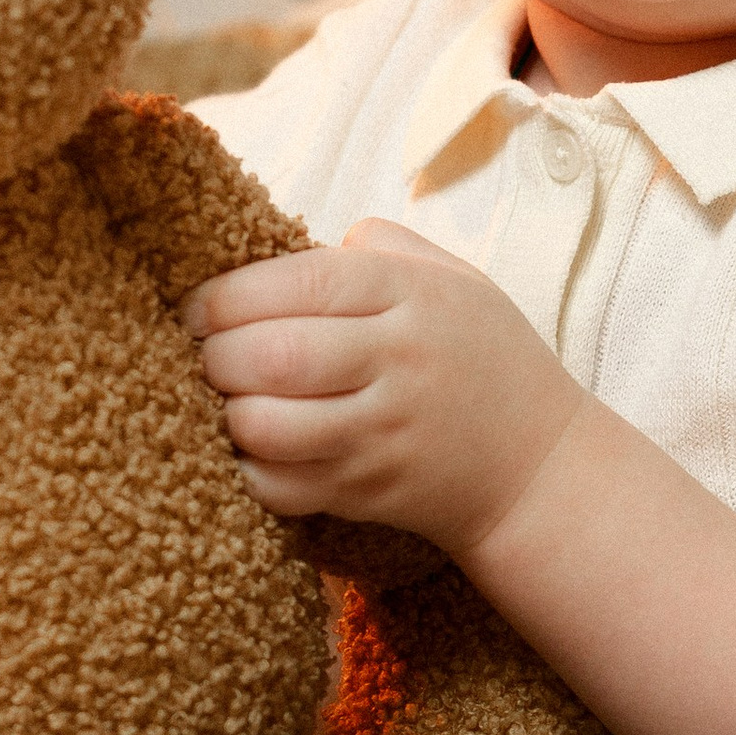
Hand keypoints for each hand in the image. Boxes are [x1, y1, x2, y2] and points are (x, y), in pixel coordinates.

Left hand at [183, 219, 585, 552]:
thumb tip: (293, 243)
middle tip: (203, 356)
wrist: (539, 468)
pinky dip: (248, 470)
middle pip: (273, 354)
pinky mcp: (370, 491)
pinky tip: (252, 450)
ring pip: (268, 425)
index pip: (299, 280)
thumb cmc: (486, 361)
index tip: (196, 307)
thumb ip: (380, 247)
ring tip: (226, 401)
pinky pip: (281, 486)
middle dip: (215, 355)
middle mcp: (398, 361)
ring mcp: (383, 433)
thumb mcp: (455, 280)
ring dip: (226, 413)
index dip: (228, 294)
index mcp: (412, 294)